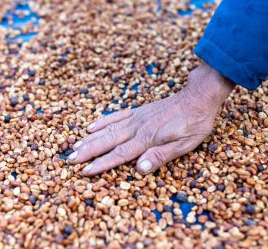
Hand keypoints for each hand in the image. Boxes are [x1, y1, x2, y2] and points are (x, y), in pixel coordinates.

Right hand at [68, 62, 234, 175]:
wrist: (198, 97)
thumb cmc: (194, 124)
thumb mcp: (184, 145)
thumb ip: (160, 156)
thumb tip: (139, 169)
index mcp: (148, 139)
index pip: (119, 154)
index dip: (101, 164)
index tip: (84, 171)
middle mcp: (138, 128)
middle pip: (107, 141)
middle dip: (88, 151)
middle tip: (69, 159)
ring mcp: (137, 118)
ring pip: (108, 129)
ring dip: (90, 138)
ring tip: (74, 145)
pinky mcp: (139, 112)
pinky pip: (117, 116)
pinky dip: (102, 121)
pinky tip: (91, 126)